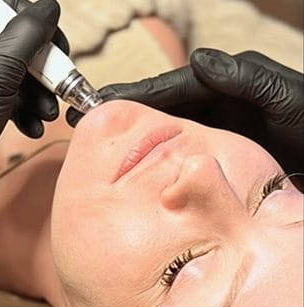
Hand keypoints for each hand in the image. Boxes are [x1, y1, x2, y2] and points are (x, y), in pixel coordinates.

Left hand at [0, 0, 61, 261]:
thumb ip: (30, 32)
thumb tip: (50, 8)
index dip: (28, 14)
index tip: (50, 39)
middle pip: (12, 30)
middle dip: (40, 60)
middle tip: (59, 79)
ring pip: (13, 63)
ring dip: (37, 89)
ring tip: (48, 113)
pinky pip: (6, 88)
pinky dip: (23, 105)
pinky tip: (32, 126)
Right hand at [69, 49, 302, 184]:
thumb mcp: (286, 97)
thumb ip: (245, 78)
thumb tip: (198, 60)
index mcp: (224, 91)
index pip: (168, 90)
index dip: (132, 96)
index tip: (97, 102)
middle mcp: (214, 113)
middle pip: (159, 115)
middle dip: (124, 120)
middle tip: (87, 127)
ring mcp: (214, 140)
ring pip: (165, 142)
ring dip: (134, 146)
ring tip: (101, 154)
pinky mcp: (217, 164)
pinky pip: (180, 164)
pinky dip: (157, 169)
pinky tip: (138, 180)